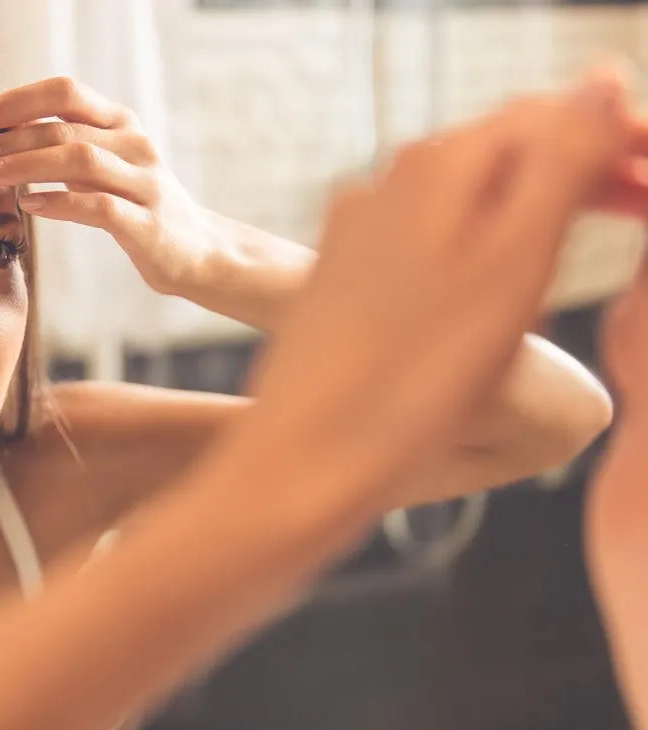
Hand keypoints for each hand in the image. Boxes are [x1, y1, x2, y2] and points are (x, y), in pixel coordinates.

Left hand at [0, 77, 217, 294]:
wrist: (196, 250)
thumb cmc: (136, 205)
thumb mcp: (103, 165)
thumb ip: (63, 146)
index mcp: (120, 122)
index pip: (64, 92)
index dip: (16, 101)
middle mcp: (134, 143)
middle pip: (61, 128)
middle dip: (3, 142)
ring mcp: (143, 182)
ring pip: (77, 160)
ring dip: (22, 167)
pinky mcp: (146, 223)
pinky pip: (98, 206)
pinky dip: (59, 202)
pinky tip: (29, 206)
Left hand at [237, 69, 629, 515]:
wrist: (307, 456)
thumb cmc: (413, 378)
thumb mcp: (515, 263)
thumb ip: (562, 163)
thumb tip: (601, 81)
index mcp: (436, 165)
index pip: (547, 117)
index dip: (611, 144)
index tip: (644, 194)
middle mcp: (385, 183)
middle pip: (502, 155)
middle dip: (569, 180)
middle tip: (623, 225)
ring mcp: (356, 230)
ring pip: (463, 204)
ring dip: (520, 224)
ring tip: (552, 286)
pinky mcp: (340, 278)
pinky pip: (424, 249)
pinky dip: (469, 264)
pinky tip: (480, 313)